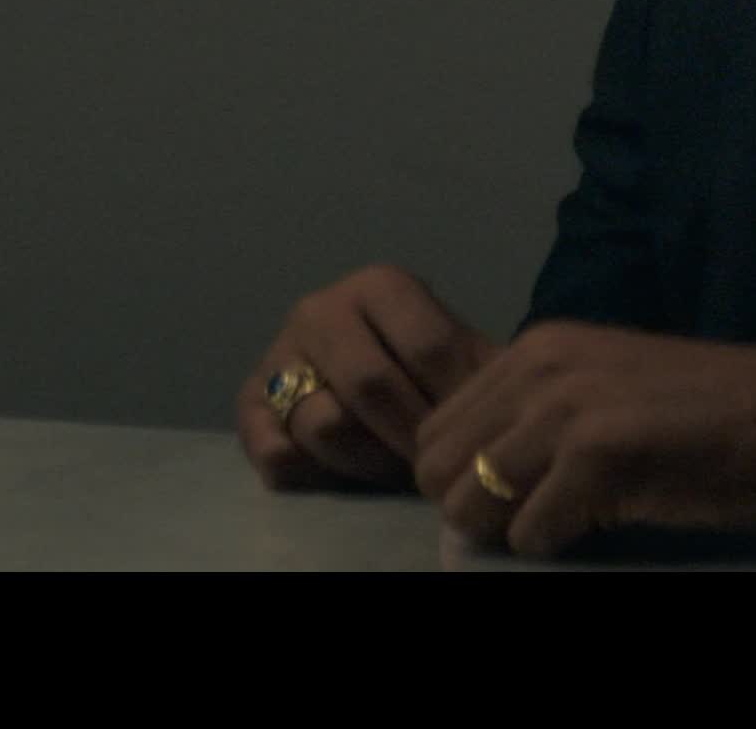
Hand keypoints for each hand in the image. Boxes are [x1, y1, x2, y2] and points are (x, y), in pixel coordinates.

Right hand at [237, 265, 498, 490]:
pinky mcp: (250, 401)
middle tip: (433, 466)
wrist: (359, 372)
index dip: (457, 401)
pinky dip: (304, 468)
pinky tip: (333, 470)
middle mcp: (320, 308)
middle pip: (371, 385)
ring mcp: (279, 353)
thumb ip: (484, 371)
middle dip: (410, 437)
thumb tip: (506, 402)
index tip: (475, 434)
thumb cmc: (423, 370)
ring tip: (390, 465)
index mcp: (379, 285)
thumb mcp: (461, 357)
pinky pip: (272, 446)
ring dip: (366, 459)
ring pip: (322, 422)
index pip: (429, 346)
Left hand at [412, 320, 755, 554]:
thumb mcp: (607, 392)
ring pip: (473, 499)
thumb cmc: (715, 413)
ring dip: (509, 531)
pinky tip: (600, 530)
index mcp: (535, 349)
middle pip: (437, 465)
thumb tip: (477, 483)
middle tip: (528, 527)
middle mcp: (539, 367)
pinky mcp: (602, 454)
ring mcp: (568, 408)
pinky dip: (554, 545)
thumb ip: (541, 419)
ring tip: (564, 528)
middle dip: (472, 509)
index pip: (436, 427)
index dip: (459, 479)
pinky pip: (533, 529)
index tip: (506, 503)